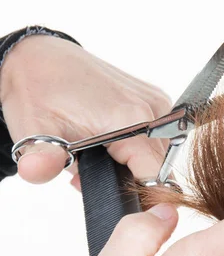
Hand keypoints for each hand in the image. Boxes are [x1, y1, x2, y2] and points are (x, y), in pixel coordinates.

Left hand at [0, 34, 171, 188]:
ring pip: (159, 156)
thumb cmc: (38, 92)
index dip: (135, 198)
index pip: (156, 179)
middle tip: (88, 173)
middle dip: (127, 181)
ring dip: (132, 165)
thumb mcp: (32, 129)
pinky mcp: (156, 99)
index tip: (107, 196)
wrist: (41, 57)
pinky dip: (136, 148)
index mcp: (131, 119)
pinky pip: (156, 138)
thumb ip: (41, 159)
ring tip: (95, 155)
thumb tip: (37, 171)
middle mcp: (153, 109)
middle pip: (158, 169)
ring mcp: (157, 102)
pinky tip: (108, 142)